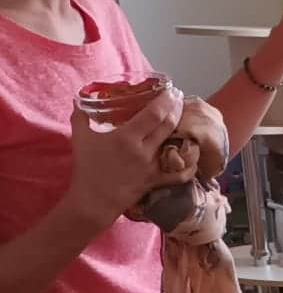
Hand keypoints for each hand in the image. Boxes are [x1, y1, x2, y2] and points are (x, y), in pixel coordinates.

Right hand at [65, 85, 187, 231]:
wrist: (93, 201)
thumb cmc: (87, 168)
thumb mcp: (80, 138)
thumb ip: (81, 116)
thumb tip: (79, 99)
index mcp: (127, 137)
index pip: (154, 114)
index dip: (165, 101)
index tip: (170, 91)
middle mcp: (144, 151)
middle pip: (168, 126)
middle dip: (176, 109)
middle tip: (178, 99)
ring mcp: (152, 167)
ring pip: (175, 146)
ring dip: (182, 131)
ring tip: (185, 120)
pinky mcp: (156, 182)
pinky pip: (178, 174)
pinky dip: (189, 166)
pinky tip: (194, 157)